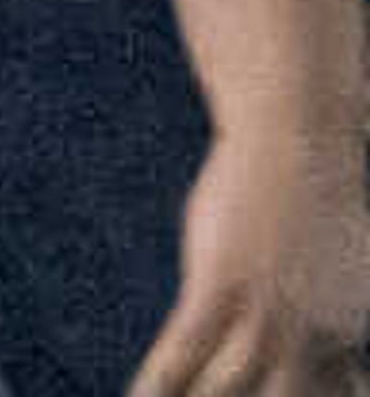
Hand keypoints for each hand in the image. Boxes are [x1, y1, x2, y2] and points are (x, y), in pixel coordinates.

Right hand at [131, 129, 369, 395]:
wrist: (301, 133)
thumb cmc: (317, 188)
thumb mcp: (342, 262)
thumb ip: (332, 308)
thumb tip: (334, 336)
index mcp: (348, 333)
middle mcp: (313, 337)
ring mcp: (265, 315)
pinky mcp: (219, 290)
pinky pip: (181, 359)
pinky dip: (156, 391)